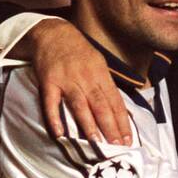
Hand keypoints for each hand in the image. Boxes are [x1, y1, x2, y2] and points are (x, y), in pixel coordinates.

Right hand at [24, 20, 133, 145]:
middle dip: (110, 127)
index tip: (128, 139)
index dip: (122, 121)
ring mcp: (67, 80)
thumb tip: (122, 111)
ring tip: (96, 143)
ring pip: (79, 105)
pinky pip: (51, 103)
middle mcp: (86, 78)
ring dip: (88, 125)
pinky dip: (54, 118)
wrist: (53, 32)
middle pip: (100, 106)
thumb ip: (107, 87)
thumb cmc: (79, 51)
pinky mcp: (49, 82)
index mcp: (101, 74)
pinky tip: (60, 133)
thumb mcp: (99, 64)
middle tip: (117, 146)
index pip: (115, 102)